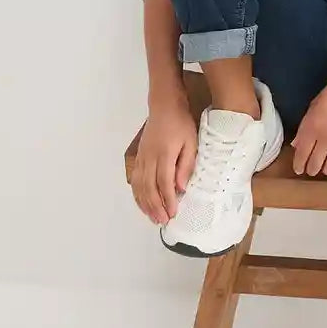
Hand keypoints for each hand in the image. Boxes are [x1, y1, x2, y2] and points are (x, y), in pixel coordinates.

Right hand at [132, 99, 198, 224]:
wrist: (164, 106)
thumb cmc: (181, 123)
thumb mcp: (191, 142)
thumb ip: (186, 165)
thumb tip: (181, 187)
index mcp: (164, 154)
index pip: (164, 182)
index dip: (168, 200)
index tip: (173, 213)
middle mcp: (149, 158)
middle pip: (149, 187)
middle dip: (155, 207)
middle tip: (163, 221)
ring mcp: (142, 157)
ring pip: (139, 186)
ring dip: (145, 204)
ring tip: (153, 218)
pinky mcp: (138, 157)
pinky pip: (135, 179)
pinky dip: (137, 194)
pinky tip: (142, 203)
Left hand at [291, 67, 326, 175]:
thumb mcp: (314, 106)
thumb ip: (304, 127)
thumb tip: (296, 144)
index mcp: (311, 127)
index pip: (301, 155)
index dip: (299, 165)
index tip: (299, 169)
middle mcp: (325, 138)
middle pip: (315, 165)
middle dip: (311, 170)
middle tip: (311, 170)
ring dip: (326, 170)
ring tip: (325, 168)